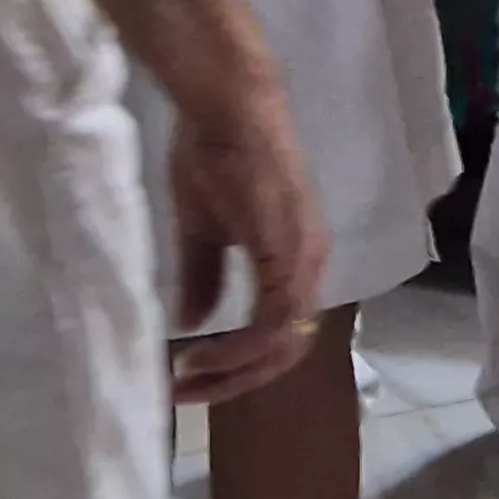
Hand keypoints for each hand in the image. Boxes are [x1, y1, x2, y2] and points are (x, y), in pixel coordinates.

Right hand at [160, 78, 327, 406]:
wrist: (226, 106)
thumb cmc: (215, 155)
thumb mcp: (203, 229)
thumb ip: (204, 277)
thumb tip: (194, 323)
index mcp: (295, 259)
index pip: (281, 336)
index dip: (239, 367)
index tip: (189, 380)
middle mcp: (311, 262)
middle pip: (289, 349)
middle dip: (237, 380)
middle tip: (188, 392)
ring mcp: (305, 255)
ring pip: (284, 340)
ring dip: (235, 369)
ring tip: (188, 376)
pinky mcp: (290, 246)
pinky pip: (276, 316)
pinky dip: (241, 344)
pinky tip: (204, 350)